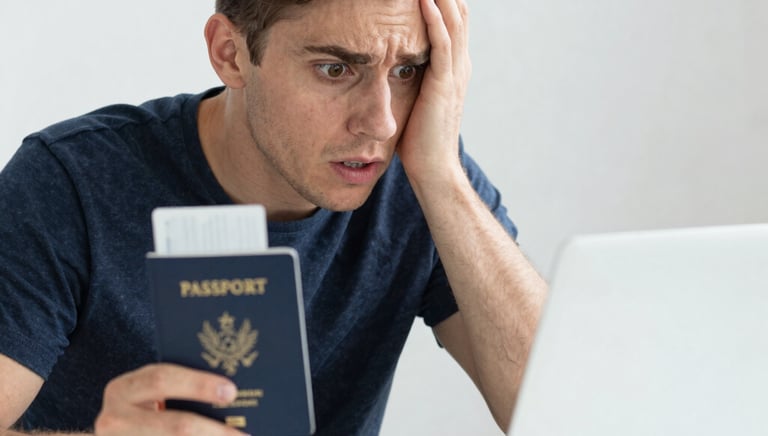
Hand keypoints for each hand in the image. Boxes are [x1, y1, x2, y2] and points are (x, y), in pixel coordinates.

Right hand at [94, 363, 245, 435]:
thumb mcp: (150, 395)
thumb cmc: (141, 409)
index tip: (231, 392)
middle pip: (176, 426)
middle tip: (245, 435)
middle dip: (214, 431)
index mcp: (124, 389)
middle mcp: (115, 419)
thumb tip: (230, 395)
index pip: (163, 379)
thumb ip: (180, 390)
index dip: (199, 384)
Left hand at [398, 0, 470, 186]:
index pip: (453, 21)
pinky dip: (434, 20)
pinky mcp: (444, 85)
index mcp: (454, 68)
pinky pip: (442, 45)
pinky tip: (425, 0)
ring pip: (453, 22)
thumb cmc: (419, 140)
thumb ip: (412, 79)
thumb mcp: (416, 100)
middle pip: (458, 14)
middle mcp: (460, 66)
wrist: (433, 169)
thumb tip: (392, 65)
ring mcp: (455, 75)